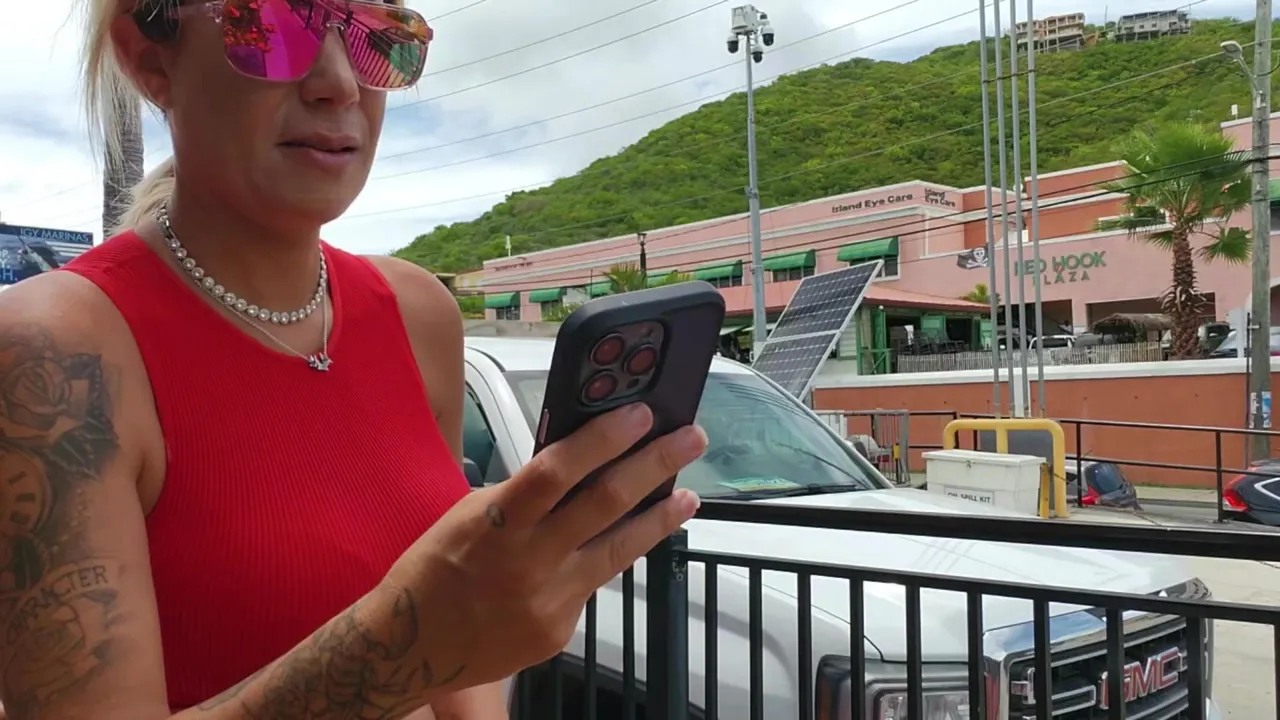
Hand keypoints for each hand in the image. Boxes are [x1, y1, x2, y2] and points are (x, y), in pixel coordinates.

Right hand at [384, 402, 704, 690]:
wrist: (408, 649)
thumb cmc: (434, 570)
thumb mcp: (468, 516)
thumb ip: (523, 494)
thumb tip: (577, 462)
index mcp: (495, 522)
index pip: (556, 470)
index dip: (602, 439)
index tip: (641, 414)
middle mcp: (526, 562)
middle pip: (604, 503)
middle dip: (654, 464)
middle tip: (690, 439)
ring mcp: (547, 600)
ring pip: (619, 549)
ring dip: (659, 516)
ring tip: (688, 494)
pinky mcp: (558, 630)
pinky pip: (592, 584)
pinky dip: (608, 558)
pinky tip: (622, 542)